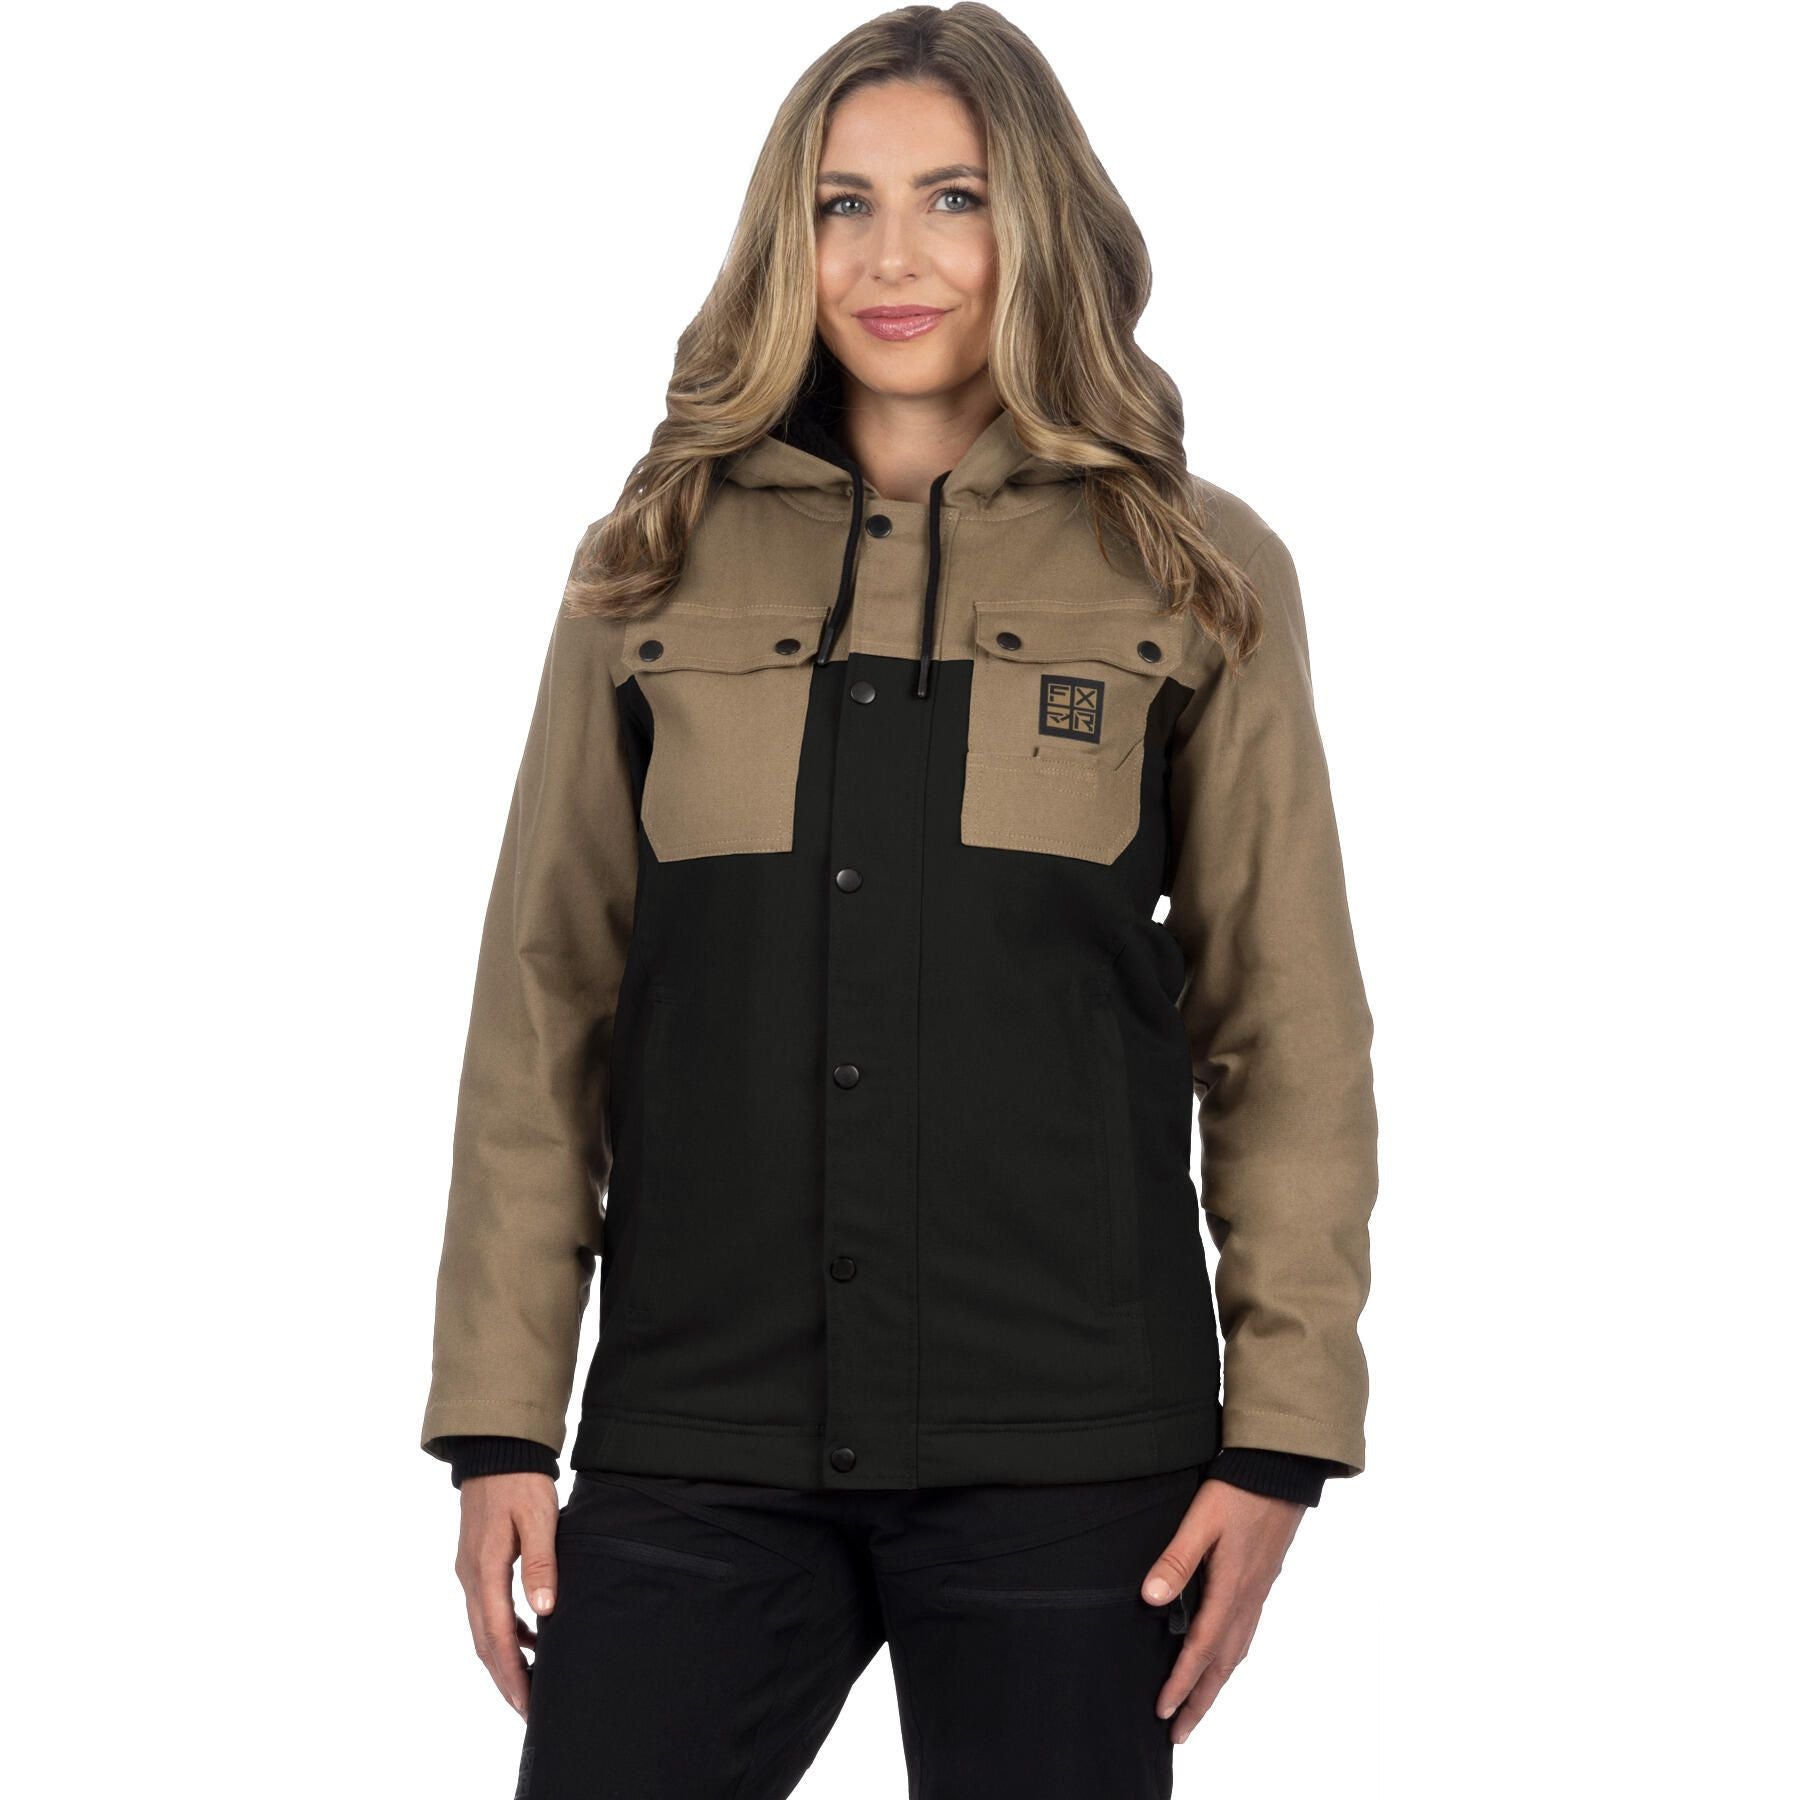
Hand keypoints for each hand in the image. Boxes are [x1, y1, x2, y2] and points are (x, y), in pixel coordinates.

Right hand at [454, 1471, 559, 1715]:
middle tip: (528, 1710)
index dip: (512, 1674)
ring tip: (530, 1681)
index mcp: (485, 1570)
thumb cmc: (520, 1480)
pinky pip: (487, 1608)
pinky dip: (505, 1629)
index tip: (527, 1704)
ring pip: (483, 1628)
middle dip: (505, 1678)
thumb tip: (544, 1610)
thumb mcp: (539, 1518)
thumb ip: (542, 1563)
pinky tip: (530, 1635)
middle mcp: (471, 1576)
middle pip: (484, 1642)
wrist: (495, 1448)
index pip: (497, 1637)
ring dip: (503, 1657)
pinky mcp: (475, 1562)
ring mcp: (470, 1570)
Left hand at [1141, 1478, 1305, 1741]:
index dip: (1182, 1682)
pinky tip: (1223, 1658)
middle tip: (1180, 1733)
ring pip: (1237, 1652)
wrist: (1283, 1470)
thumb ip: (1176, 1558)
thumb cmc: (1240, 1490)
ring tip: (1198, 1707)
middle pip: (1223, 1664)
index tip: (1163, 1711)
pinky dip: (1231, 1659)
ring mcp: (1258, 1592)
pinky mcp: (1262, 1581)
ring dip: (1216, 1684)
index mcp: (1231, 1589)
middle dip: (1201, 1700)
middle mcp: (1247, 1598)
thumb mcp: (1201, 1519)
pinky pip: (1246, 1634)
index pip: (1202, 1649)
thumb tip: (1152, 1599)